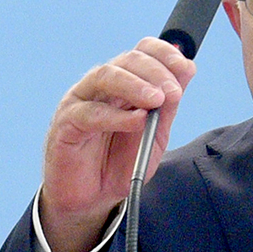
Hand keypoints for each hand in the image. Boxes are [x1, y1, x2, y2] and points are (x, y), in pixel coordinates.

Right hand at [40, 37, 196, 251]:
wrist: (94, 199)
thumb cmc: (120, 163)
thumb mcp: (155, 134)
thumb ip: (168, 105)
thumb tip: (186, 70)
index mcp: (124, 84)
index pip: (142, 51)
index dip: (164, 53)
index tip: (184, 67)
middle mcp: (101, 87)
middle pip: (127, 61)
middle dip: (155, 72)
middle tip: (172, 93)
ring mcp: (80, 102)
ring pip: (105, 77)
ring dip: (135, 85)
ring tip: (156, 100)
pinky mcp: (66, 124)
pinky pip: (89, 113)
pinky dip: (116, 115)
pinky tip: (136, 121)